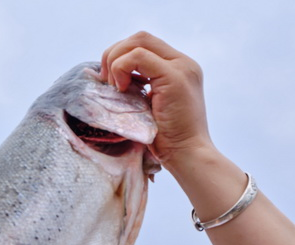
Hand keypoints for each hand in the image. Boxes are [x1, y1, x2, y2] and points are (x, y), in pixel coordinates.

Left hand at [100, 32, 215, 172]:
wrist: (188, 157)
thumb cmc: (167, 142)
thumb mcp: (150, 108)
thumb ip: (140, 89)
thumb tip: (109, 79)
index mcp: (180, 69)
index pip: (145, 45)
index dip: (121, 56)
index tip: (110, 81)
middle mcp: (184, 63)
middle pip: (140, 38)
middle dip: (114, 54)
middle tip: (105, 81)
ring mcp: (181, 68)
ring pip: (138, 42)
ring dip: (116, 61)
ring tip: (114, 87)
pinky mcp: (174, 76)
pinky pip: (137, 57)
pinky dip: (121, 69)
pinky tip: (121, 90)